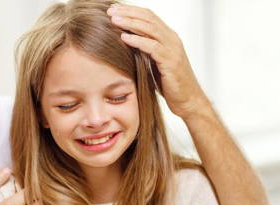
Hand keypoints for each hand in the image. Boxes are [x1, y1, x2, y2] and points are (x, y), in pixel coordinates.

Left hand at [107, 3, 210, 119]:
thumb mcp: (155, 64)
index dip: (131, 11)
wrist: (187, 101)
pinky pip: (152, 47)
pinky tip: (124, 38)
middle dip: (128, 13)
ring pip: (150, 29)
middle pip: (148, 18)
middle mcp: (172, 40)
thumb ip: (145, 51)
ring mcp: (172, 50)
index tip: (114, 9)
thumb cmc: (170, 84)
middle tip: (110, 10)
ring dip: (130, 23)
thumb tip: (126, 44)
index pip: (149, 17)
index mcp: (168, 38)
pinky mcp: (170, 63)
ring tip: (114, 20)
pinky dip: (137, 41)